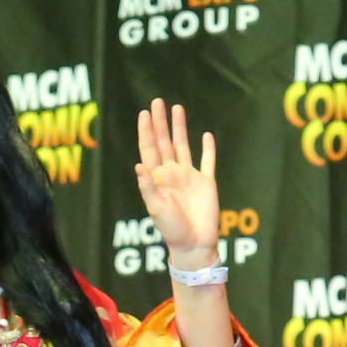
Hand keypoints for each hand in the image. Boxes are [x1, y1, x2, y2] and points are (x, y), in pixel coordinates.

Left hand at [134, 99, 221, 267]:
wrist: (194, 244)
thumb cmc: (172, 230)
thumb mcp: (156, 209)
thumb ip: (148, 187)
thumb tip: (138, 166)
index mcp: (158, 179)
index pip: (149, 150)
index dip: (146, 131)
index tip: (144, 113)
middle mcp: (172, 174)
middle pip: (164, 142)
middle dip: (160, 123)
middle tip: (157, 101)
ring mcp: (189, 177)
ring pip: (183, 146)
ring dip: (179, 128)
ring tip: (177, 108)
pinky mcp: (207, 183)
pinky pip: (208, 161)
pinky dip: (208, 148)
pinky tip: (206, 135)